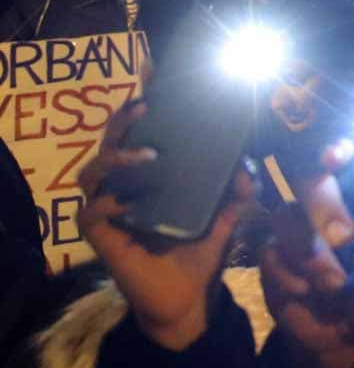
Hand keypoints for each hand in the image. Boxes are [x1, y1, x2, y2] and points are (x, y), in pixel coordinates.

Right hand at [77, 100, 256, 351]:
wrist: (187, 297)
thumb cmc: (200, 249)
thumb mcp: (227, 214)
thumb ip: (238, 189)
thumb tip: (248, 165)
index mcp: (149, 172)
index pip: (139, 130)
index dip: (140, 101)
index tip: (150, 71)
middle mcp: (122, 184)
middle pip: (110, 141)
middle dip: (124, 120)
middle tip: (146, 107)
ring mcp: (107, 208)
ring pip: (92, 170)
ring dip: (118, 158)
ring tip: (149, 158)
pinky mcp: (98, 235)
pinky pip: (92, 210)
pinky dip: (110, 201)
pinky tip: (129, 199)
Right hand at [260, 161, 353, 367]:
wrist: (346, 337)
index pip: (351, 157)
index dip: (340, 147)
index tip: (341, 154)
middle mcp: (330, 203)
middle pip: (310, 179)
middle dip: (323, 205)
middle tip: (345, 237)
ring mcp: (298, 227)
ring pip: (286, 217)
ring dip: (308, 251)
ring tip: (335, 283)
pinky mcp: (274, 255)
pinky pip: (270, 253)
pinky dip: (287, 274)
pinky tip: (305, 291)